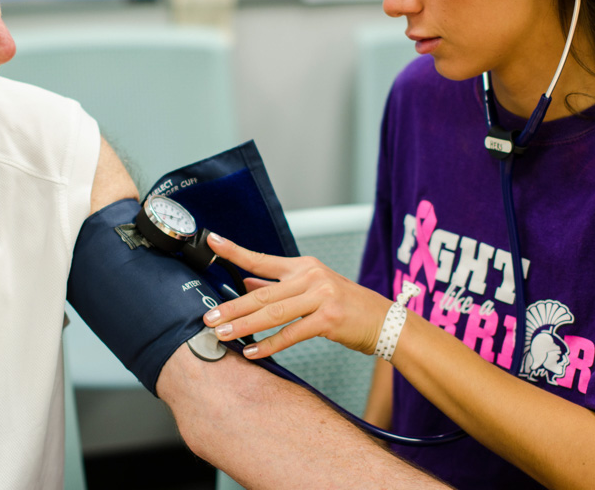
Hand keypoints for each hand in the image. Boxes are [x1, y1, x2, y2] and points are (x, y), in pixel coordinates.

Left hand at [202, 233, 391, 358]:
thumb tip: (246, 282)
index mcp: (304, 266)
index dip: (234, 251)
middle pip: (262, 293)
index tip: (212, 241)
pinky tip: (253, 352)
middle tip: (209, 317)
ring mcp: (321, 296)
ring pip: (273, 313)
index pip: (261, 259)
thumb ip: (280, 285)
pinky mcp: (329, 319)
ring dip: (244, 325)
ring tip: (222, 334)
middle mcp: (311, 277)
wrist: (385, 321)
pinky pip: (291, 334)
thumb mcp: (313, 287)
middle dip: (232, 306)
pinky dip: (269, 345)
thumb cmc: (347, 306)